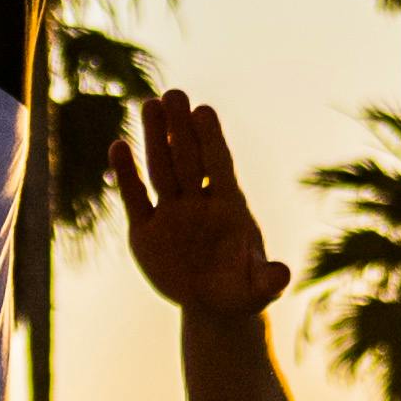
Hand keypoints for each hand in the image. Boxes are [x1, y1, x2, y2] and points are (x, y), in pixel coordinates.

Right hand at [112, 91, 293, 314]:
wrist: (215, 307)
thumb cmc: (243, 289)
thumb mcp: (258, 289)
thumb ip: (268, 280)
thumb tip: (282, 276)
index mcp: (229, 205)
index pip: (218, 164)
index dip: (212, 138)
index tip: (204, 110)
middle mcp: (198, 202)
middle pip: (188, 158)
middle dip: (180, 128)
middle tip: (173, 94)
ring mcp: (170, 213)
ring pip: (160, 169)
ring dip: (154, 139)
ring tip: (149, 104)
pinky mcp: (145, 231)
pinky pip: (134, 198)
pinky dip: (125, 174)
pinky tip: (118, 146)